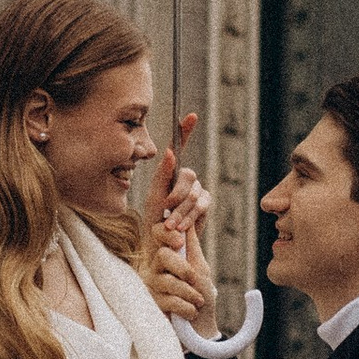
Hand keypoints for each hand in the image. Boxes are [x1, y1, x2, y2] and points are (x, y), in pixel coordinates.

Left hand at [150, 114, 207, 238]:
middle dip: (175, 196)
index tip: (191, 115)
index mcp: (170, 171)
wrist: (163, 242)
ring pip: (193, 193)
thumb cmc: (154, 219)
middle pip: (187, 176)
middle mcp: (186, 177)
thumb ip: (162, 174)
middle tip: (164, 211)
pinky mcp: (205, 204)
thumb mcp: (153, 196)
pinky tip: (181, 227)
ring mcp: (198, 189)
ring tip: (170, 225)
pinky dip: (189, 217)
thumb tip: (171, 152)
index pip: (180, 146)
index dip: (186, 130)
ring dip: (179, 211)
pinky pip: (201, 205)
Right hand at [151, 216, 217, 328]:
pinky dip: (186, 307)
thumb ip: (191, 245)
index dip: (166, 233)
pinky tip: (191, 313)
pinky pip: (168, 300)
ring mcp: (151, 286)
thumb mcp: (200, 267)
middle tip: (194, 279)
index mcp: (167, 255)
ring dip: (189, 293)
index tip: (179, 241)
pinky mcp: (150, 305)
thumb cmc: (201, 296)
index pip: (157, 233)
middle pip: (162, 255)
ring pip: (168, 281)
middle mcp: (155, 268)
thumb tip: (187, 218)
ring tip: (198, 301)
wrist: (201, 329)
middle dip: (183, 268)